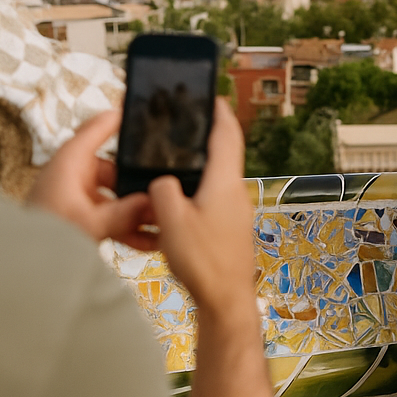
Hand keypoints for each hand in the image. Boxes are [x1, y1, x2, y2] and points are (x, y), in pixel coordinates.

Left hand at [27, 109, 157, 249]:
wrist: (20, 262)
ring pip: (118, 195)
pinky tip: (150, 240)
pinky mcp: (81, 216)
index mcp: (71, 162)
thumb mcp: (89, 223)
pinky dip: (129, 227)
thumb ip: (125, 214)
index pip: (99, 127)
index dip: (122, 118)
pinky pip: (112, 216)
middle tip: (165, 191)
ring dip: (138, 209)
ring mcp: (79, 196)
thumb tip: (154, 204)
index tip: (144, 112)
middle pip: (118, 167)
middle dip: (141, 182)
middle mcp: (75, 174)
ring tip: (162, 220)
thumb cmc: (40, 236)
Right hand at [149, 98, 257, 314]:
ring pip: (215, 179)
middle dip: (204, 137)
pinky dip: (194, 194)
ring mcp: (234, 212)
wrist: (226, 301)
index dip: (218, 111)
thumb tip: (162, 182)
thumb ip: (162, 191)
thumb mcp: (171, 220)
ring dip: (197, 167)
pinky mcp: (229, 230)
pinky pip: (210, 201)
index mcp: (225, 182)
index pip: (226, 134)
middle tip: (183, 125)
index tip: (210, 95)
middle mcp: (235, 192)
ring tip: (172, 162)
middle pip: (222, 154)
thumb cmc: (203, 261)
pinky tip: (174, 203)